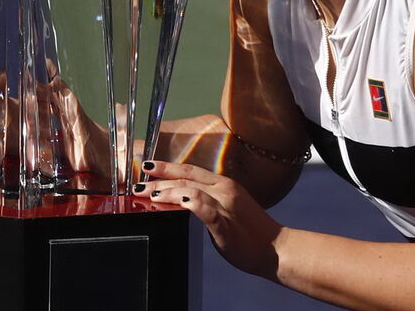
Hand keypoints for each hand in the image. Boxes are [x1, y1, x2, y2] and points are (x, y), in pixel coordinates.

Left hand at [133, 160, 283, 278]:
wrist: (275, 248)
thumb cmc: (251, 232)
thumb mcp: (228, 208)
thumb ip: (208, 202)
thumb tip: (182, 202)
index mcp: (224, 184)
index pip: (191, 170)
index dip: (168, 167)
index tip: (149, 165)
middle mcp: (224, 189)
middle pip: (186, 178)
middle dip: (159, 178)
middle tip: (138, 184)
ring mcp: (225, 205)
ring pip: (190, 189)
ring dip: (166, 190)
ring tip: (148, 194)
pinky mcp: (225, 223)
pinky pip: (205, 209)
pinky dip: (190, 202)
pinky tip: (178, 201)